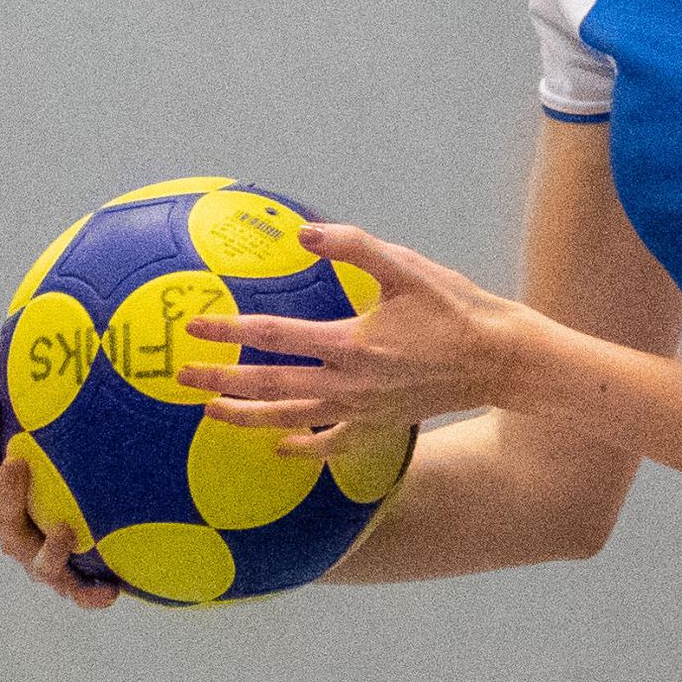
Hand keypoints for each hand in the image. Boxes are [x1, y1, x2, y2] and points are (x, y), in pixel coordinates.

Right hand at [0, 351, 115, 609]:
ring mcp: (40, 560)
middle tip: (20, 462)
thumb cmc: (55, 479)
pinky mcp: (71, 586)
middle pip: (1, 513)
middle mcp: (15, 528)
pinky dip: (91, 596)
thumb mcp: (37, 437)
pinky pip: (78, 595)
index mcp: (3, 492)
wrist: (90, 544)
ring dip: (49, 548)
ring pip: (36, 561)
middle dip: (7, 490)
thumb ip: (15, 399)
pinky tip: (113, 589)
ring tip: (67, 529)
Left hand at [180, 220, 533, 442]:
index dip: (229, 332)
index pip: (273, 338)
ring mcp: (362, 410)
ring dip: (248, 418)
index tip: (195, 327)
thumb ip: (353, 247)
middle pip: (270, 387)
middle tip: (182, 378)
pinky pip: (334, 444)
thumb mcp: (406, 267)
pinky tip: (282, 448)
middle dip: (221, 383)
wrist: (500, 359)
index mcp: (348, 343)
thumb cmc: (454, 307)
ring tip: (210, 414)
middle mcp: (348, 384)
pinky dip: (305, 448)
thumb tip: (304, 233)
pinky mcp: (379, 424)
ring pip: (292, 420)